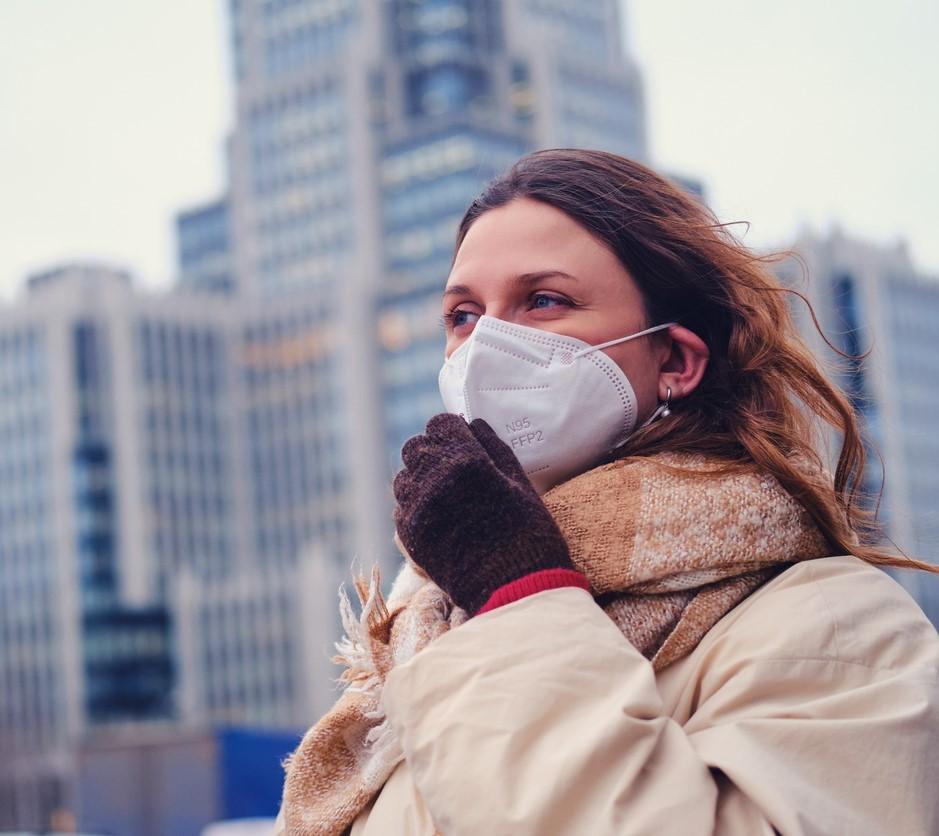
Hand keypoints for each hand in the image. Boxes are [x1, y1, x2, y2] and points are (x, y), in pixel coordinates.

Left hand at [392, 413, 574, 615]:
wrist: (515, 589)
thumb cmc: (528, 533)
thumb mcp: (520, 483)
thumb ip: (494, 447)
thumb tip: (474, 424)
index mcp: (465, 460)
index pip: (440, 424)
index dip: (452, 431)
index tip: (462, 442)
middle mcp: (434, 479)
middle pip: (415, 448)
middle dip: (432, 452)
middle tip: (453, 469)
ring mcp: (417, 508)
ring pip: (403, 478)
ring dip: (420, 481)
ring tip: (446, 497)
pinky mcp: (408, 536)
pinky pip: (401, 509)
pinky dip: (415, 509)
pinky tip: (440, 520)